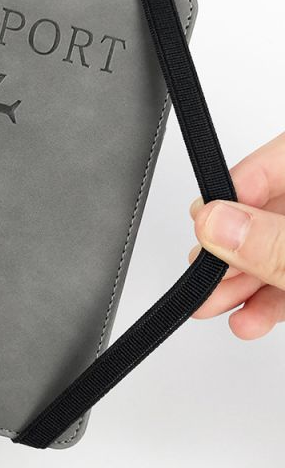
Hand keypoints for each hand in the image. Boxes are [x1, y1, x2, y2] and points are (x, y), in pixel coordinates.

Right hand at [189, 131, 284, 338]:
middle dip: (230, 248)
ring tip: (213, 305)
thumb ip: (274, 244)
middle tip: (201, 271)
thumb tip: (215, 224)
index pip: (279, 159)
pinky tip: (249, 318)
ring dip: (241, 281)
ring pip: (275, 246)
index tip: (205, 220)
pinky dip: (270, 299)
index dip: (234, 187)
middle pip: (267, 209)